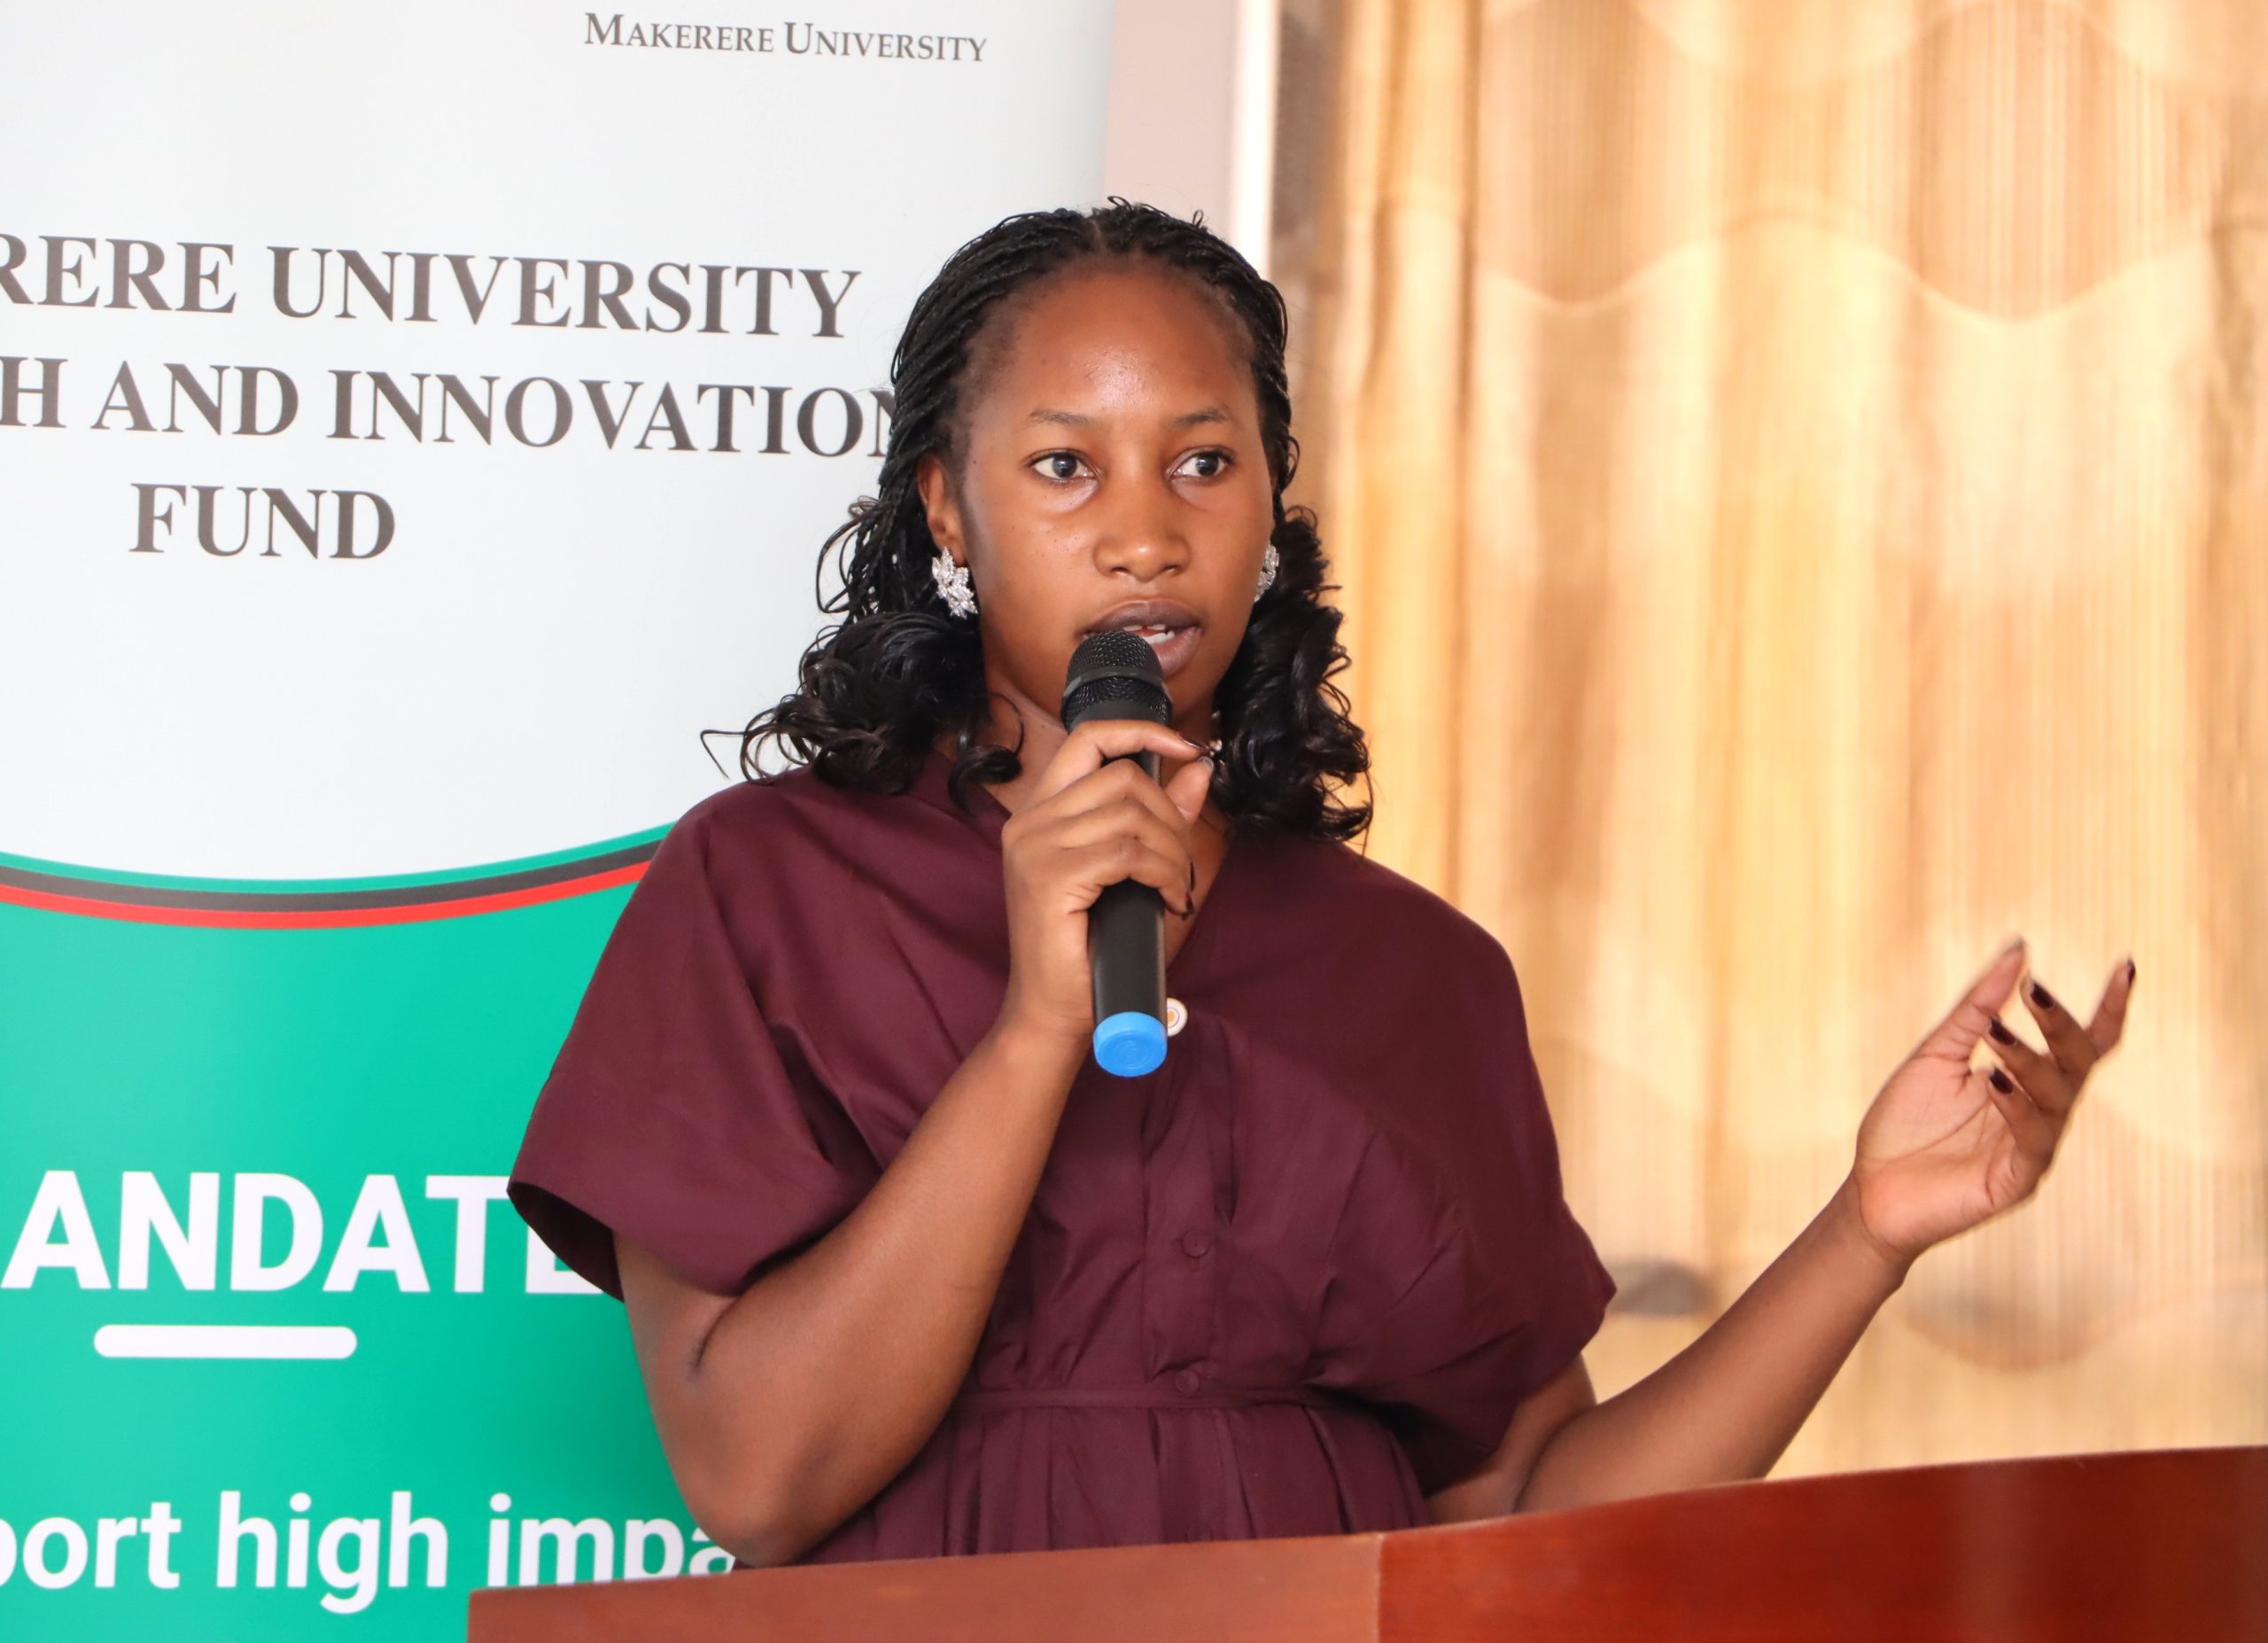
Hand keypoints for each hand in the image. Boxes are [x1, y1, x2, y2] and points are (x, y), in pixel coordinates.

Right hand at [996, 719, 1214, 1046]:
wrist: (1053, 1010)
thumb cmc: (1091, 945)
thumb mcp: (1130, 869)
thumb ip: (1159, 816)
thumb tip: (1198, 768)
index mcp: (1040, 812)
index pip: (1088, 738)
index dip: (1141, 731)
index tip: (1185, 747)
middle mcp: (1029, 822)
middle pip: (1121, 777)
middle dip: (1169, 816)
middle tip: (1178, 863)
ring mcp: (1034, 848)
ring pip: (1130, 815)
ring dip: (1171, 852)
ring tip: (1175, 887)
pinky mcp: (1049, 878)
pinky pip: (1128, 853)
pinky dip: (1164, 873)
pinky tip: (1169, 899)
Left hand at [1841, 939, 2134, 1276]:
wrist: (1870, 1189)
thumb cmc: (1904, 1123)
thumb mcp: (1936, 1053)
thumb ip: (1977, 1007)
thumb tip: (2019, 949)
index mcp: (2028, 1079)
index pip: (2083, 1042)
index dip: (2110, 1009)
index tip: (2126, 967)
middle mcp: (2040, 1110)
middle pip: (2077, 1063)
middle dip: (2061, 1025)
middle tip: (2034, 991)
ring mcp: (2032, 1147)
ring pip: (2056, 1097)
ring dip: (2029, 1060)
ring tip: (1996, 1034)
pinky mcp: (2016, 1180)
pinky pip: (2032, 1140)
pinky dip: (2017, 1107)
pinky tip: (1994, 1082)